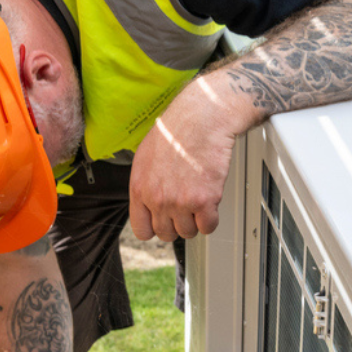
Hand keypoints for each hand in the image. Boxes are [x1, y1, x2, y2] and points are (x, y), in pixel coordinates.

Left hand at [128, 75, 248, 241]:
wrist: (202, 118)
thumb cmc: (176, 131)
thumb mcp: (145, 158)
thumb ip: (145, 185)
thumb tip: (148, 203)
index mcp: (139, 189)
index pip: (142, 230)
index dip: (154, 228)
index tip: (163, 222)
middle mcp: (158, 199)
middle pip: (166, 234)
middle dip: (176, 224)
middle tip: (185, 209)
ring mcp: (181, 202)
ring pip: (188, 232)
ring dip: (195, 220)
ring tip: (198, 200)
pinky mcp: (204, 201)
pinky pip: (208, 226)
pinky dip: (212, 218)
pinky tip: (210, 202)